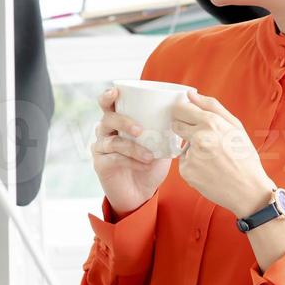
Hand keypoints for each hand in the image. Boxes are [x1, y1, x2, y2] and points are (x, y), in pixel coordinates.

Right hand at [91, 88, 171, 216]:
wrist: (142, 192)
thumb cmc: (150, 163)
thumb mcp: (160, 143)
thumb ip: (165, 128)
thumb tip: (183, 110)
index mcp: (117, 121)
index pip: (107, 104)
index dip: (108, 96)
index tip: (116, 92)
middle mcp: (105, 132)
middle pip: (107, 119)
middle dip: (122, 121)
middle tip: (139, 130)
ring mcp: (101, 148)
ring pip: (112, 141)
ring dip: (132, 147)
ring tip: (149, 155)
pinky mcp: (101, 165)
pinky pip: (114, 159)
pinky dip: (131, 161)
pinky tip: (144, 165)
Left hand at [171, 91, 274, 217]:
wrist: (249, 190)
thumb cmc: (244, 157)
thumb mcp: (235, 126)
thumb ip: (211, 106)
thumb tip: (190, 94)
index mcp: (211, 122)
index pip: (181, 108)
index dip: (183, 112)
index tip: (187, 116)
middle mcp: (198, 137)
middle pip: (176, 124)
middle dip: (185, 128)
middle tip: (203, 140)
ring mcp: (191, 155)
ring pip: (182, 145)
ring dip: (192, 149)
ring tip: (212, 159)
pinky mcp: (187, 171)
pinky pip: (184, 162)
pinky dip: (193, 165)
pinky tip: (208, 170)